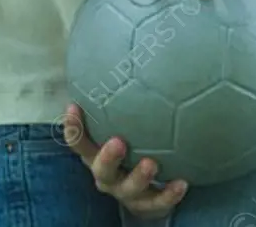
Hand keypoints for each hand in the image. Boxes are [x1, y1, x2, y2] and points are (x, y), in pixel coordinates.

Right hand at [63, 103, 187, 219]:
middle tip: (118, 141)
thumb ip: (123, 96)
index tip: (73, 106)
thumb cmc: (135, 145)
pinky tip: (183, 182)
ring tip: (152, 163)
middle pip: (99, 170)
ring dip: (138, 177)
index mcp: (97, 156)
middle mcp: (108, 176)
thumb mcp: (124, 124)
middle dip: (106, 157)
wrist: (148, 190)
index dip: (73, 127)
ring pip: (128, 189)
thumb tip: (131, 49)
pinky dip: (169, 194)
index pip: (79, 142)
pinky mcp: (147, 206)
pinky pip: (158, 203)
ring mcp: (127, 192)